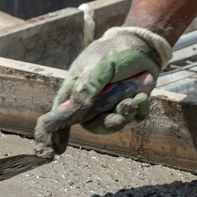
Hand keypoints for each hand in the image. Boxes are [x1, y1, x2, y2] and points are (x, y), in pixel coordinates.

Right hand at [37, 26, 171, 152]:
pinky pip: (135, 118)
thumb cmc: (113, 52)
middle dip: (107, 123)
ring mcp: (112, 106)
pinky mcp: (131, 107)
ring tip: (133, 99)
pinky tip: (142, 93)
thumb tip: (74, 113)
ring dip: (125, 113)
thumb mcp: (97, 66)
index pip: (58, 117)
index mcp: (74, 92)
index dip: (52, 135)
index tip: (53, 151)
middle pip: (93, 126)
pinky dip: (140, 107)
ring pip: (115, 124)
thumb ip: (86, 88)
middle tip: (119, 118)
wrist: (143, 45)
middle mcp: (91, 103)